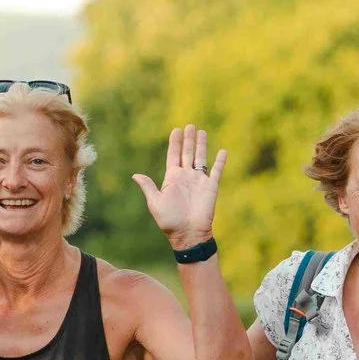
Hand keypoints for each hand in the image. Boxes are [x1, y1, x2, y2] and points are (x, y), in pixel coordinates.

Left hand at [132, 125, 226, 250]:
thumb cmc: (169, 221)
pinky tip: (223, 151)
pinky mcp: (211, 187)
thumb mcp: (155, 203)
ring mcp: (199, 181)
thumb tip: (135, 175)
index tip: (175, 130)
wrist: (188, 233)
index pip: (173, 156)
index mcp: (172, 178)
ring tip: (201, 131)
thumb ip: (148, 187)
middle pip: (187, 153)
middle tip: (189, 125)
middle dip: (188, 140)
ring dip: (201, 145)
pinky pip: (216, 171)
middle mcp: (186, 177)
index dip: (174, 143)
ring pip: (201, 158)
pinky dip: (220, 161)